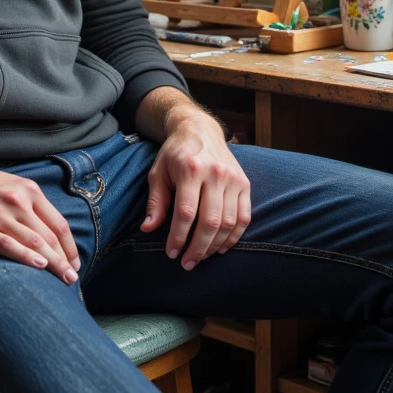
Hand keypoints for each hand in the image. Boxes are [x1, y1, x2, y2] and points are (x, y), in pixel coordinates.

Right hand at [0, 155, 80, 284]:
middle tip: (73, 277)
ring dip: (53, 264)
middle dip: (65, 260)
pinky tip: (39, 268)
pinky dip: (26, 257)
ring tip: (64, 279)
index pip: (58, 223)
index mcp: (28, 191)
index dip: (70, 246)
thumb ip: (27, 203)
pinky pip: (9, 245)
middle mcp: (18, 202)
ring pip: (35, 243)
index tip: (75, 262)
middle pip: (50, 236)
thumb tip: (46, 229)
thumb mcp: (8, 185)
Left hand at [142, 106, 250, 268]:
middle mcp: (215, 173)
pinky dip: (234, 237)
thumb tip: (148, 229)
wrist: (200, 129)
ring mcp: (233, 178)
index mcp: (190, 169)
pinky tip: (221, 247)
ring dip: (214, 246)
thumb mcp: (158, 172)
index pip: (186, 212)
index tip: (171, 253)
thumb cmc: (175, 153)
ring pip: (228, 223)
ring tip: (201, 257)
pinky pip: (244, 217)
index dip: (179, 237)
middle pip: (209, 221)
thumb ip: (156, 201)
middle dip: (198, 248)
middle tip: (187, 263)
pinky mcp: (244, 183)